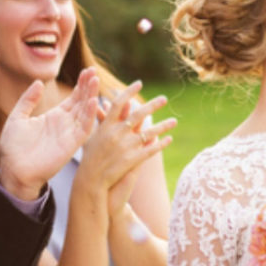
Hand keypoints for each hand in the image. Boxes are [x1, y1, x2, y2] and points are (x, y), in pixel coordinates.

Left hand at [0, 68, 100, 199]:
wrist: (14, 170)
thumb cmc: (13, 147)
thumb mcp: (17, 117)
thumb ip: (28, 100)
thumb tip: (38, 82)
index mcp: (54, 117)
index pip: (72, 98)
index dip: (80, 84)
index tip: (86, 70)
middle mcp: (66, 124)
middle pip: (82, 101)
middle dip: (88, 86)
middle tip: (93, 70)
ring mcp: (70, 133)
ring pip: (86, 111)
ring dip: (91, 96)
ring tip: (94, 80)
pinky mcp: (72, 144)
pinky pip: (85, 127)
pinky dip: (90, 114)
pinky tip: (92, 100)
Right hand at [75, 81, 174, 208]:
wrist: (90, 182)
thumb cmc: (90, 159)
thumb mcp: (92, 137)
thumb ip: (102, 120)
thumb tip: (106, 104)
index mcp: (106, 126)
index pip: (119, 103)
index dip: (129, 92)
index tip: (139, 83)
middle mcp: (117, 134)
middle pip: (138, 115)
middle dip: (153, 105)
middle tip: (164, 98)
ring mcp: (126, 147)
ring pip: (150, 133)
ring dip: (164, 126)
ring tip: (175, 121)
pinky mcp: (133, 159)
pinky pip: (151, 149)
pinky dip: (161, 143)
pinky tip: (170, 139)